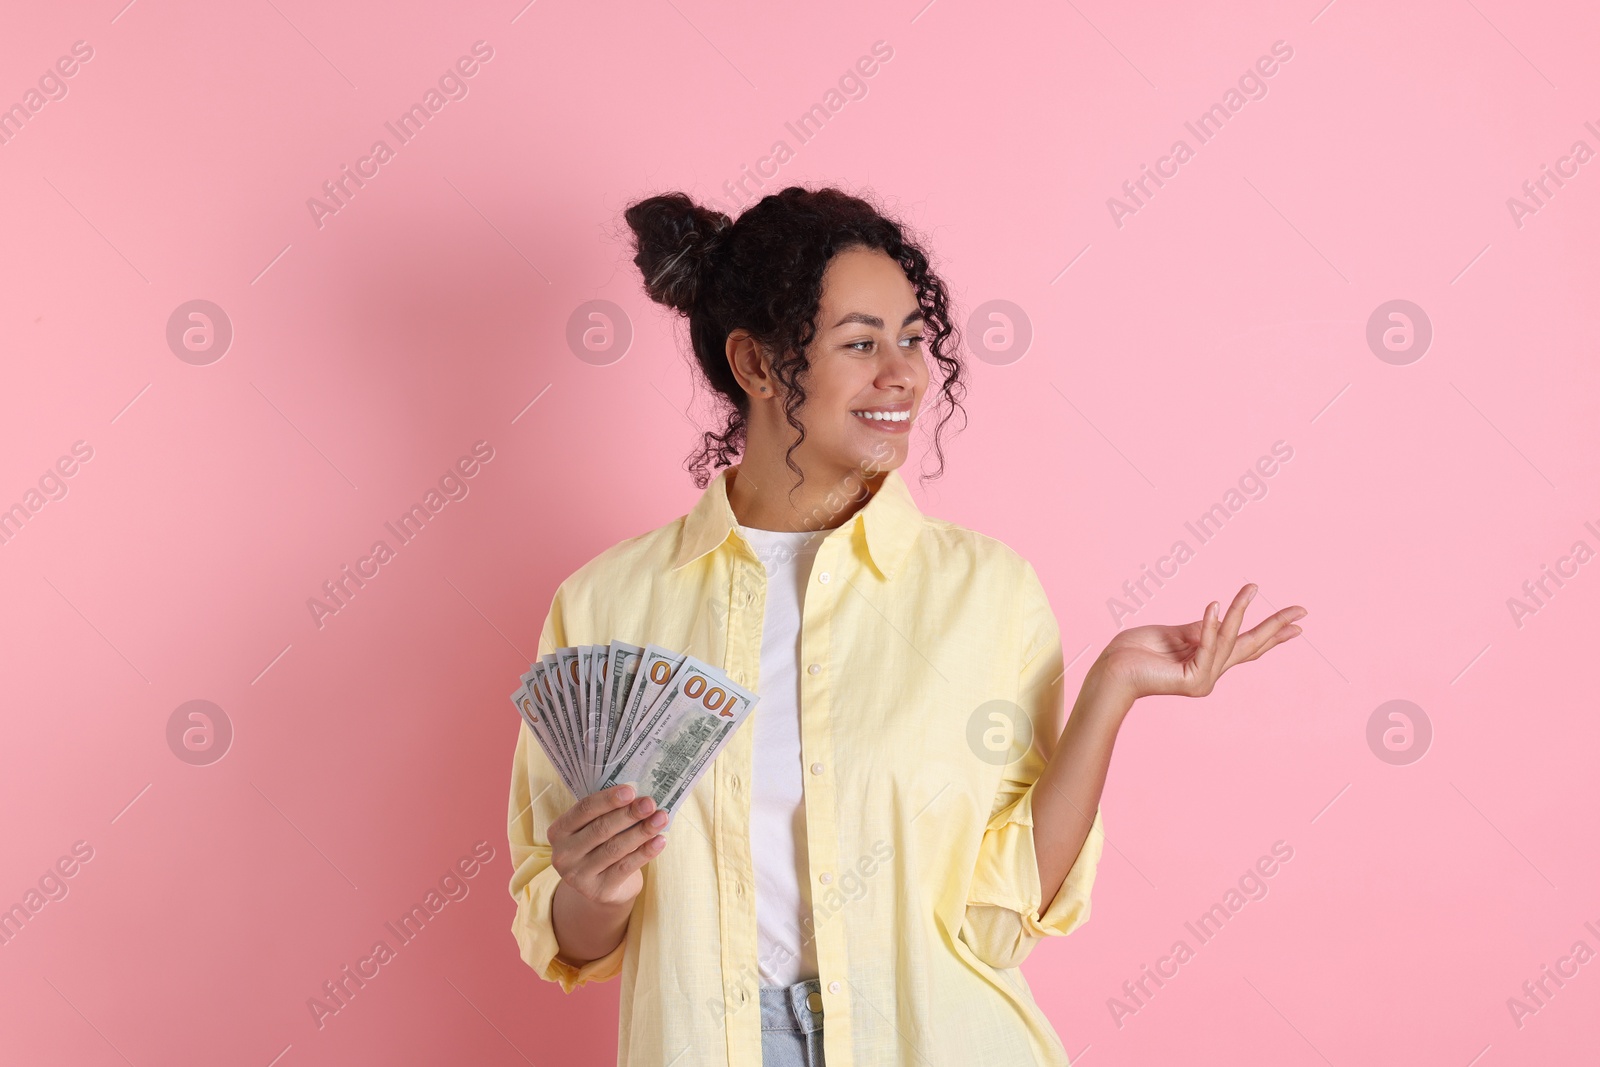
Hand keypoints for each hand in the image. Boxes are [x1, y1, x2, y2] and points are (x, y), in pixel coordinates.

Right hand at [549, 783, 668, 908]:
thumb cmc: (600, 846)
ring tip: (661, 818)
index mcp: (559, 831)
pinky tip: (660, 841)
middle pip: (600, 829)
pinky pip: (625, 868)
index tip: (631, 790)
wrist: (600, 886)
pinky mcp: (598, 891)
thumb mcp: (593, 828)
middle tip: (650, 803)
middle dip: (628, 814)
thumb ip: (608, 812)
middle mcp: (564, 854)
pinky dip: (645, 853)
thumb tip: (639, 796)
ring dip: (641, 831)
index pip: (584, 809)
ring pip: (614, 848)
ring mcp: (579, 875)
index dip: (608, 799)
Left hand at [1096, 583, 1305, 701]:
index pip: (1246, 645)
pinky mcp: (1193, 680)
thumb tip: (1223, 614)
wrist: (1113, 669)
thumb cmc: (1138, 650)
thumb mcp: (1177, 633)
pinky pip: (1208, 646)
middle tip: (1302, 610)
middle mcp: (1211, 673)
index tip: (1297, 624)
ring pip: (1230, 640)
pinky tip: (1215, 604)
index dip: (1271, 633)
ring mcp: (1204, 679)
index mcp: (1208, 661)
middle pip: (1250, 646)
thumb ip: (1202, 629)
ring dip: (1240, 611)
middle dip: (1276, 627)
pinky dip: (1211, 625)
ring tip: (1251, 586)